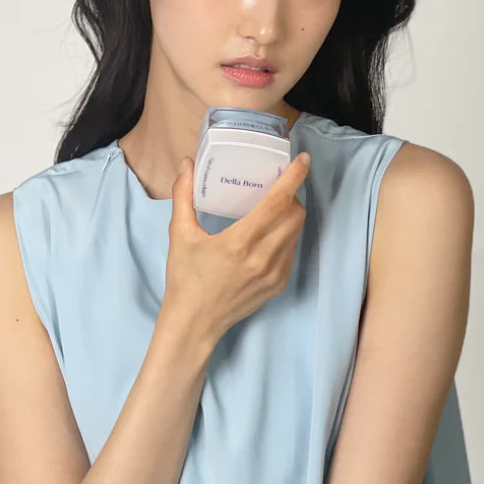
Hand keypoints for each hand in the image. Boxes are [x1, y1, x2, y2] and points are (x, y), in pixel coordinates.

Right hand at [161, 151, 310, 343]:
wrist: (194, 324)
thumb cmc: (185, 279)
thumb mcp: (180, 235)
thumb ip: (183, 196)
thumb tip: (187, 164)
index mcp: (240, 242)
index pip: (277, 203)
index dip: (293, 178)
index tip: (303, 160)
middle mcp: (263, 258)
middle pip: (295, 215)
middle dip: (292, 195)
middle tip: (277, 186)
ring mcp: (274, 274)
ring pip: (296, 233)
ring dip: (290, 215)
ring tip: (274, 207)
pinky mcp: (278, 285)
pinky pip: (290, 251)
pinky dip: (285, 236)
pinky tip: (269, 234)